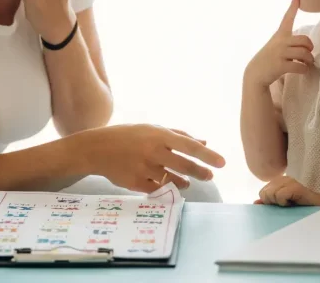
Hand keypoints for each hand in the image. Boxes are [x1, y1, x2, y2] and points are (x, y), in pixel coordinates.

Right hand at [81, 124, 225, 193]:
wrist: (97, 149)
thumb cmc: (128, 136)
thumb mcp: (152, 129)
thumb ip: (178, 135)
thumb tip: (204, 143)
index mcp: (159, 135)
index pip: (189, 146)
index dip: (207, 156)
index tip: (222, 163)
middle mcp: (153, 151)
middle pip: (184, 166)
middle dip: (201, 173)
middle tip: (210, 176)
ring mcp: (144, 168)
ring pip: (173, 180)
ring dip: (184, 182)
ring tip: (187, 182)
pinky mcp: (136, 183)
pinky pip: (158, 189)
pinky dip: (166, 189)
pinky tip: (169, 186)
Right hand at [244, 0, 313, 87]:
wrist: (256, 73)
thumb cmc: (268, 58)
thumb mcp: (275, 44)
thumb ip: (288, 41)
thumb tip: (307, 47)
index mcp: (279, 35)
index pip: (287, 18)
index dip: (293, 7)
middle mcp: (280, 42)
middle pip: (304, 40)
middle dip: (310, 47)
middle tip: (308, 53)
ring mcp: (280, 54)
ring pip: (304, 53)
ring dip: (309, 60)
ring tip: (307, 63)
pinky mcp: (281, 66)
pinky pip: (300, 66)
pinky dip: (304, 69)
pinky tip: (302, 70)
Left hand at [256, 176, 319, 206]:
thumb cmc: (308, 205)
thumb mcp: (287, 204)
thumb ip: (271, 201)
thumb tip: (256, 203)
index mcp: (282, 181)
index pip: (263, 191)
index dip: (269, 201)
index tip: (282, 205)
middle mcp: (285, 179)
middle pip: (264, 193)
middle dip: (273, 203)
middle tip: (287, 205)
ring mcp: (291, 181)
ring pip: (270, 194)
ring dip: (280, 203)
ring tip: (292, 204)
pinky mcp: (297, 186)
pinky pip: (280, 196)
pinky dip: (285, 202)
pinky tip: (295, 203)